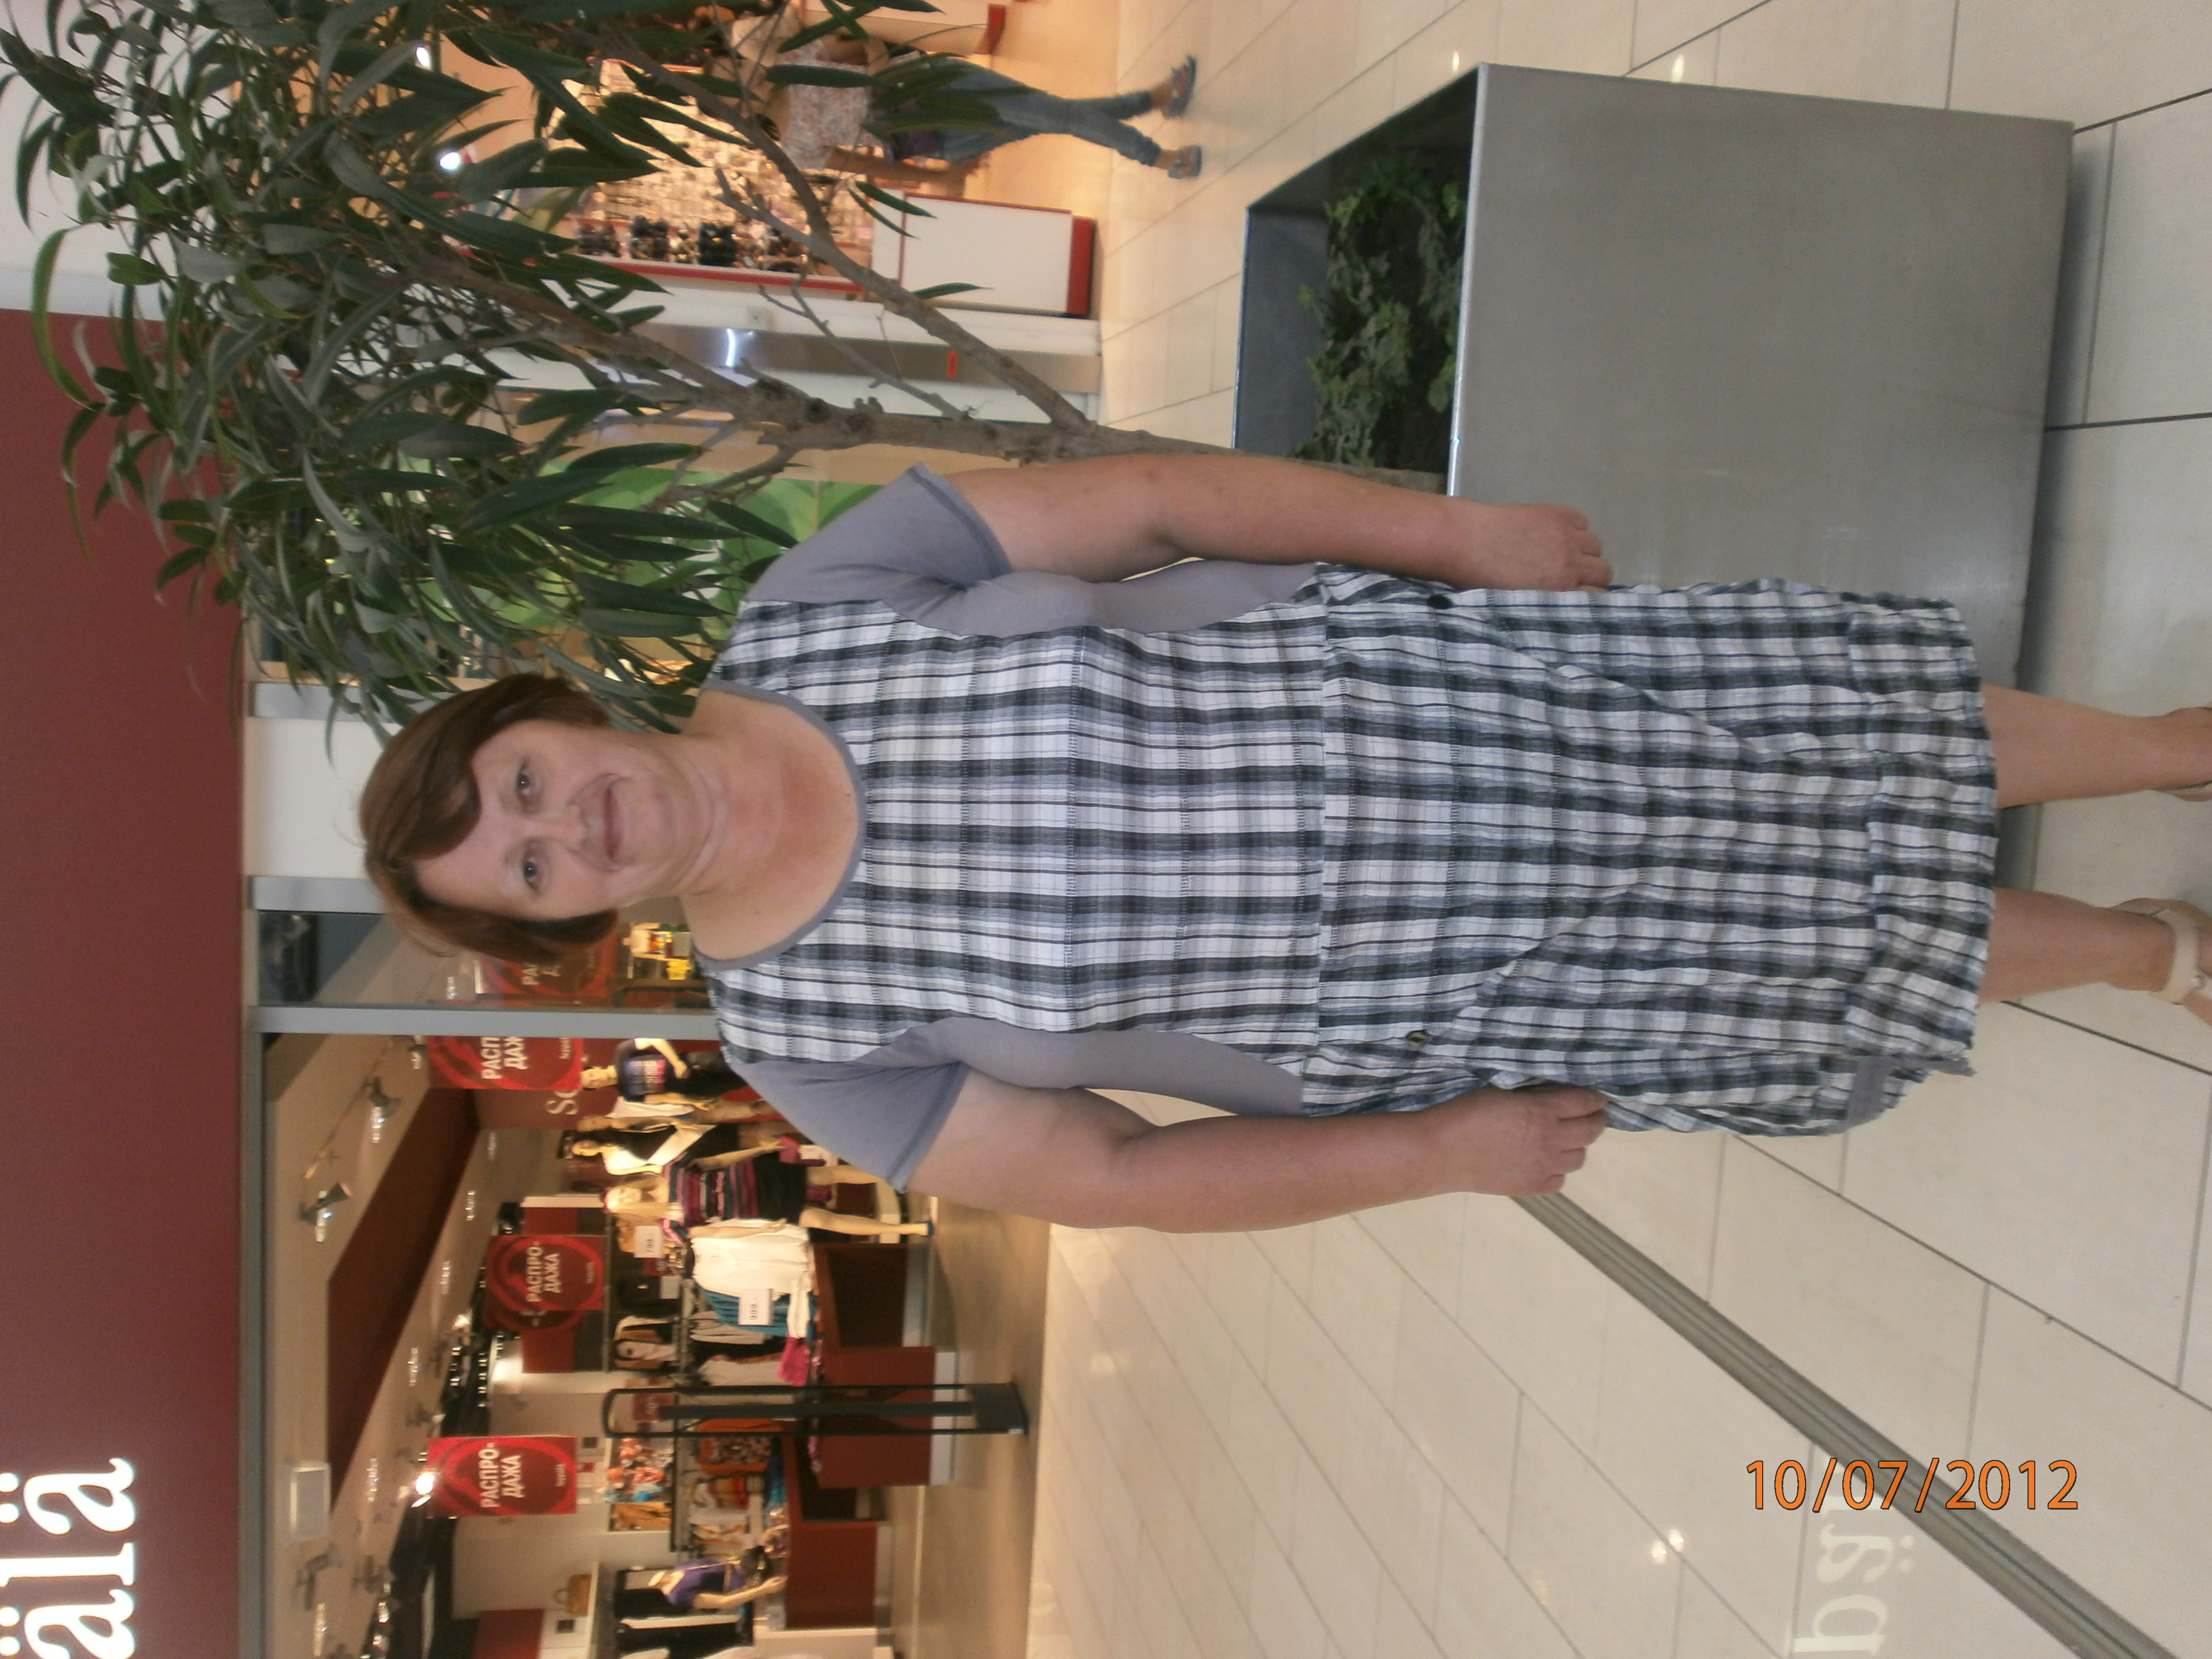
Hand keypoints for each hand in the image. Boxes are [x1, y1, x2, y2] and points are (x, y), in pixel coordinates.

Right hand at [1432, 1085, 1607, 1194]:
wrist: (1440, 1152)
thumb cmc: (1464, 1113)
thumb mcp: (1501, 1092)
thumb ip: (1533, 1096)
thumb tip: (1556, 1096)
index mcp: (1542, 1112)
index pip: (1584, 1102)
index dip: (1596, 1098)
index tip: (1599, 1096)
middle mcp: (1550, 1141)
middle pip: (1591, 1131)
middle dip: (1596, 1120)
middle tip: (1593, 1115)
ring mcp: (1542, 1167)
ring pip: (1579, 1158)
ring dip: (1578, 1145)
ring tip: (1566, 1138)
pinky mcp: (1531, 1187)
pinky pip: (1560, 1180)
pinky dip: (1559, 1169)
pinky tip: (1546, 1161)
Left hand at [1446, 502, 1610, 592]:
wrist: (1463, 541)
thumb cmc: (1480, 580)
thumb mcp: (1518, 602)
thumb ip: (1547, 601)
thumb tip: (1562, 600)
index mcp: (1559, 589)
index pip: (1598, 596)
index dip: (1589, 597)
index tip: (1579, 596)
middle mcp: (1569, 562)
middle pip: (1603, 570)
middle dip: (1591, 575)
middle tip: (1572, 575)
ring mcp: (1564, 535)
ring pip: (1595, 545)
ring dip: (1584, 551)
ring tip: (1563, 552)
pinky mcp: (1555, 514)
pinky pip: (1581, 521)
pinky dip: (1575, 527)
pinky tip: (1556, 532)